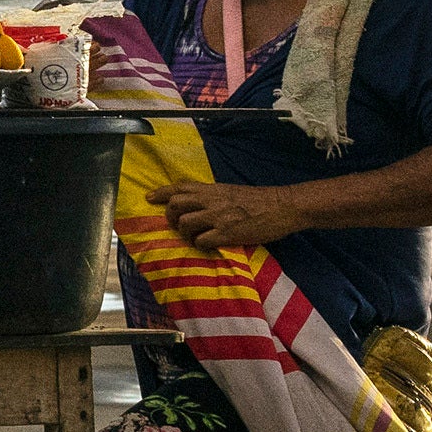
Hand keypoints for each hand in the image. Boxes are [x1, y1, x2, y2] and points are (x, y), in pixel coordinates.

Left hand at [167, 181, 288, 253]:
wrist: (282, 207)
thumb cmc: (258, 200)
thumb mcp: (230, 191)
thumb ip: (212, 195)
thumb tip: (195, 202)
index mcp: (212, 189)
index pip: (179, 187)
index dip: (161, 192)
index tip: (149, 198)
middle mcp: (211, 201)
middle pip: (175, 205)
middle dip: (170, 217)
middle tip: (176, 225)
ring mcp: (218, 217)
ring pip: (184, 224)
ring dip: (185, 233)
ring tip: (194, 237)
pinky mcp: (227, 233)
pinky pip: (201, 241)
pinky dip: (201, 245)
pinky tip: (208, 245)